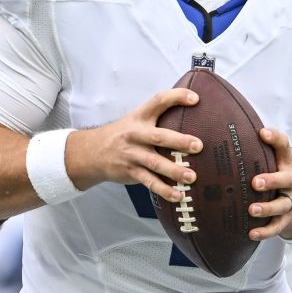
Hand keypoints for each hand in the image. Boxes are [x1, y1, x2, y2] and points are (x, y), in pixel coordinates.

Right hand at [65, 88, 202, 202]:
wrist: (92, 152)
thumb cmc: (123, 134)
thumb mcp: (136, 119)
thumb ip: (158, 116)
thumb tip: (193, 115)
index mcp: (140, 116)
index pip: (159, 101)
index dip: (177, 97)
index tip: (195, 98)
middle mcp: (136, 134)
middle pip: (159, 137)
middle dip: (179, 141)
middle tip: (198, 146)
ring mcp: (132, 154)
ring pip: (155, 163)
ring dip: (174, 171)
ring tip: (192, 177)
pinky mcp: (131, 172)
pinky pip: (149, 182)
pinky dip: (164, 190)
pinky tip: (178, 195)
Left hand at [248, 127, 291, 240]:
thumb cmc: (279, 177)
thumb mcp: (275, 162)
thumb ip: (259, 149)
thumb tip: (227, 131)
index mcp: (286, 164)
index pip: (284, 148)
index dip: (275, 139)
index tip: (262, 132)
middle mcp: (291, 182)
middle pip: (285, 180)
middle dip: (271, 181)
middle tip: (255, 182)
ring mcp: (290, 203)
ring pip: (281, 206)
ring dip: (266, 208)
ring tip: (252, 210)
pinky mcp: (286, 220)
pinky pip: (276, 228)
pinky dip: (264, 232)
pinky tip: (251, 234)